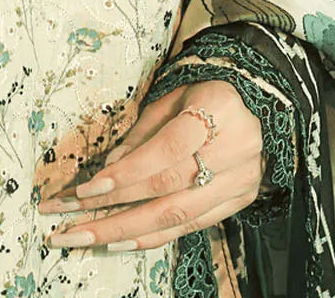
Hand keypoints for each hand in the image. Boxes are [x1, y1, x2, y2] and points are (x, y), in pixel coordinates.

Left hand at [36, 79, 265, 253]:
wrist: (264, 103)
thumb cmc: (210, 93)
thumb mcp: (176, 96)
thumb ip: (143, 132)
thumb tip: (109, 167)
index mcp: (215, 111)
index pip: (165, 151)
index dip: (126, 174)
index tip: (87, 189)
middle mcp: (231, 150)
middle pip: (166, 191)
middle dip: (114, 211)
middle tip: (70, 225)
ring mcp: (238, 181)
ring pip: (177, 216)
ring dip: (128, 232)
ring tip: (88, 238)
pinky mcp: (239, 201)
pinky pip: (192, 227)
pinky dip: (155, 237)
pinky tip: (123, 242)